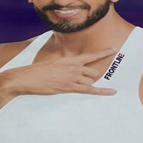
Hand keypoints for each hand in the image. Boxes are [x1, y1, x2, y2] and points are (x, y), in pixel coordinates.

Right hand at [0, 48, 117, 96]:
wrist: (26, 78)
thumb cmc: (37, 72)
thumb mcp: (52, 65)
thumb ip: (63, 68)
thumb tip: (68, 71)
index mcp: (69, 60)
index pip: (91, 56)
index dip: (104, 53)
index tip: (115, 49)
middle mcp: (73, 67)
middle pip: (93, 73)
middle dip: (92, 78)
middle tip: (83, 82)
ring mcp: (72, 78)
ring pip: (90, 81)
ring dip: (89, 85)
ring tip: (80, 87)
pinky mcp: (69, 88)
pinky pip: (89, 90)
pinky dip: (102, 91)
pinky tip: (112, 92)